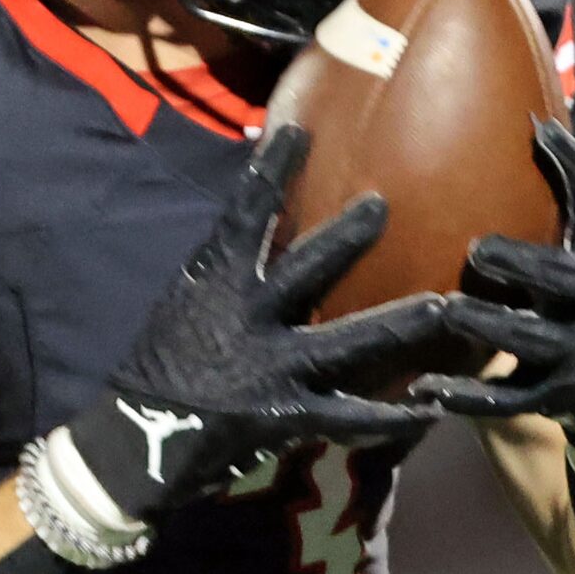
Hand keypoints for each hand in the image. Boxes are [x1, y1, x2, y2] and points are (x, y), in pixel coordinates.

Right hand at [61, 125, 445, 527]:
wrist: (131, 443)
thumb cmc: (157, 370)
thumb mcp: (182, 306)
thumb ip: (223, 277)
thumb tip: (259, 236)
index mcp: (213, 283)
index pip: (243, 214)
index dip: (269, 171)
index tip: (295, 130)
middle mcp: (245, 317)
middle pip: (304, 269)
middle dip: (344, 237)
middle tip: (383, 204)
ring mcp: (269, 367)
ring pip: (344, 342)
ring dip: (397, 324)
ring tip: (444, 307)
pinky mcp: (284, 414)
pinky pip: (347, 415)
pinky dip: (389, 416)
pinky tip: (429, 408)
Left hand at [410, 99, 574, 450]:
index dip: (572, 165)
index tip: (536, 128)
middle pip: (564, 279)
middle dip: (524, 263)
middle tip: (475, 248)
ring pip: (532, 339)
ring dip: (489, 325)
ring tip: (443, 310)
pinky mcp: (552, 397)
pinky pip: (506, 401)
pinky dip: (467, 398)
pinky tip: (425, 391)